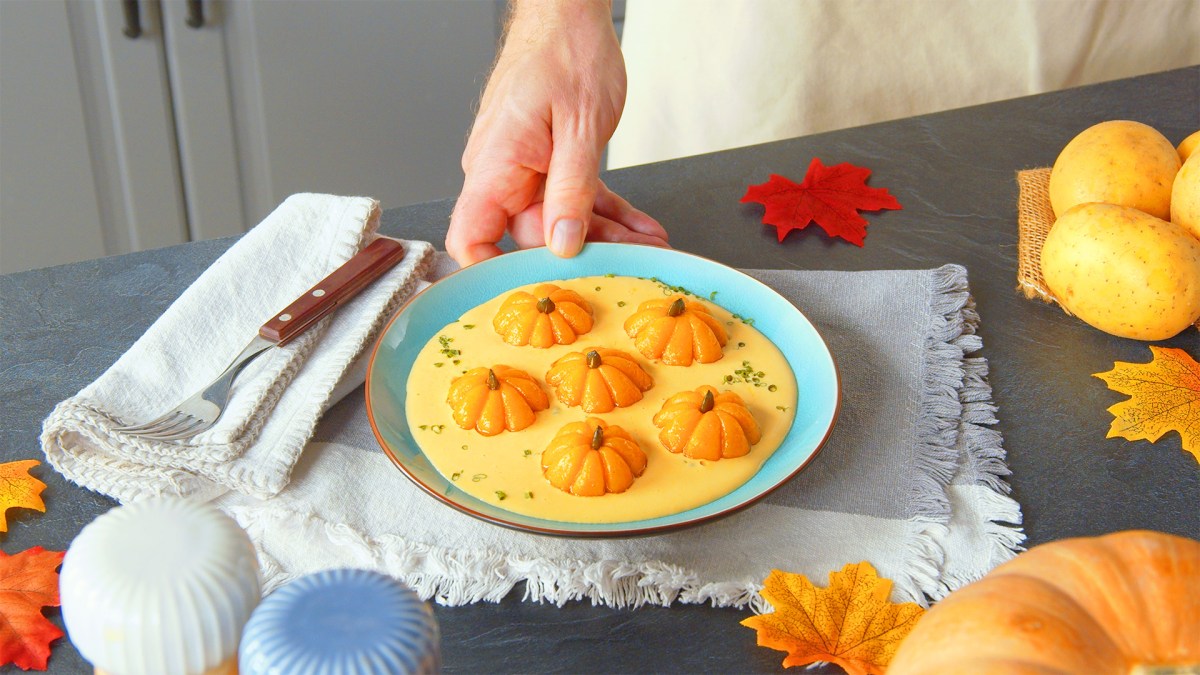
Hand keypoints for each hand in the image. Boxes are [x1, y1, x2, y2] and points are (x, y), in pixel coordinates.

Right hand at [445, 0, 667, 266]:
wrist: (569, 11)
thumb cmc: (565, 52)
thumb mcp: (580, 127)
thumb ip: (571, 190)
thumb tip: (562, 243)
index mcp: (496, 164)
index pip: (473, 237)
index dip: (492, 274)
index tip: (530, 296)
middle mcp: (503, 170)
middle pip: (534, 235)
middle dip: (585, 254)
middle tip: (630, 268)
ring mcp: (525, 166)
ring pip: (563, 218)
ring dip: (607, 234)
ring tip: (649, 247)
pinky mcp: (548, 160)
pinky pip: (576, 196)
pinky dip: (608, 211)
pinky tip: (640, 227)